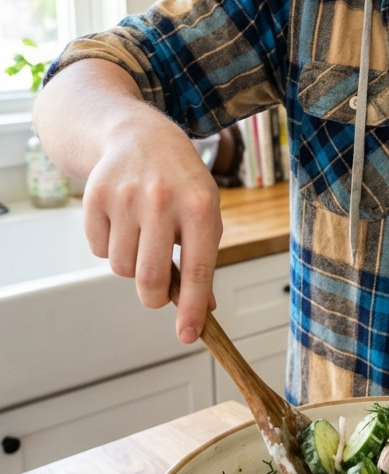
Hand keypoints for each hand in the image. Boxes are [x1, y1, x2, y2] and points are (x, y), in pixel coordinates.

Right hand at [83, 110, 222, 343]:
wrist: (140, 137)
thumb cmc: (181, 183)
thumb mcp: (205, 212)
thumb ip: (204, 260)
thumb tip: (206, 308)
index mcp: (200, 206)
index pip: (197, 270)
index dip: (192, 308)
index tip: (188, 336)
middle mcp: (163, 200)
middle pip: (150, 278)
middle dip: (154, 296)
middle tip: (158, 292)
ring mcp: (126, 196)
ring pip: (121, 268)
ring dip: (131, 266)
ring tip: (143, 237)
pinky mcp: (96, 196)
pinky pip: (98, 249)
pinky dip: (110, 246)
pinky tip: (122, 220)